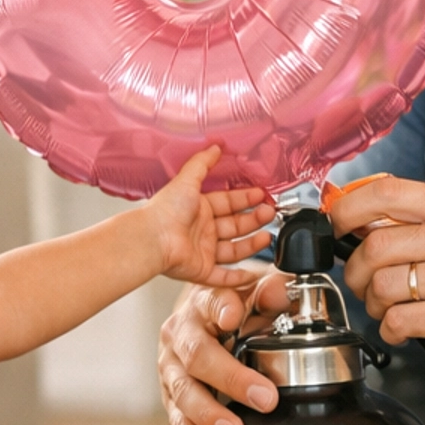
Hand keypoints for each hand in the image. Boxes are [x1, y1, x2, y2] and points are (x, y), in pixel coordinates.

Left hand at [143, 144, 274, 284]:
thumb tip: (215, 146)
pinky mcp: (202, 270)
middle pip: (235, 226)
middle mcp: (201, 230)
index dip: (245, 198)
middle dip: (254, 219)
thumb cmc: (165, 211)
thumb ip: (202, 163)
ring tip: (267, 236)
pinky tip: (253, 272)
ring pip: (234, 250)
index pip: (228, 203)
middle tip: (269, 212)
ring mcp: (202, 251)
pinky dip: (239, 277)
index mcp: (198, 208)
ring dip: (252, 244)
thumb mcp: (187, 179)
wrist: (154, 238)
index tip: (262, 194)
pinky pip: (224, 276)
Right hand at [158, 266, 288, 424]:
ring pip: (183, 392)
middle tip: (264, 399)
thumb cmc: (235, 305)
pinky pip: (176, 420)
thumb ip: (273, 290)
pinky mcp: (170, 397)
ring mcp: (171, 368)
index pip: (212, 301)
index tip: (233, 317)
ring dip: (208, 416)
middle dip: (230, 379)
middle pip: (197, 356)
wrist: (207, 317)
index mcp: (204, 303)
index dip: (222, 308)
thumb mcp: (256, 290)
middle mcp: (181, 334)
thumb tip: (282, 292)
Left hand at [329, 173, 424, 388]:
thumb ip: (410, 223)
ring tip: (390, 309)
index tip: (334, 225)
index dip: (348, 209)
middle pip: (378, 243)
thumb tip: (348, 211)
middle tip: (364, 285)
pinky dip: (391, 330)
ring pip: (383, 284)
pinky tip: (406, 330)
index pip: (388, 192)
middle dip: (357, 272)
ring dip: (374, 304)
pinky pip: (399, 320)